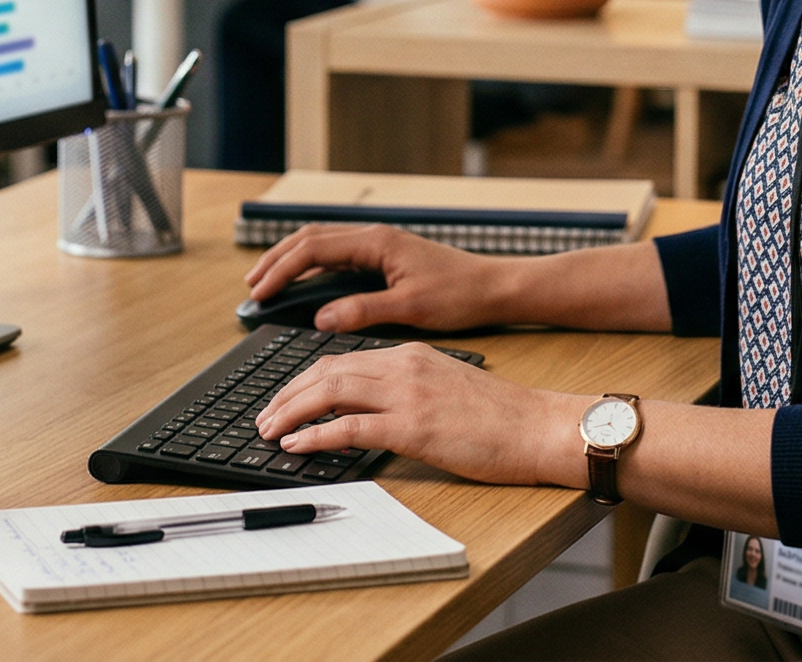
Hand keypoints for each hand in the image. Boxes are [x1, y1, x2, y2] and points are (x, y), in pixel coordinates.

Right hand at [243, 223, 520, 332]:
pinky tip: (305, 286)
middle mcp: (374, 236)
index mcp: (376, 242)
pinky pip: (338, 256)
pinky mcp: (386, 257)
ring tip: (267, 283)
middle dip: (276, 260)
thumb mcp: (410, 307)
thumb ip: (363, 310)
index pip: (313, 249)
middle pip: (311, 239)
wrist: (495, 287)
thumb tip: (321, 318)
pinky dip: (314, 267)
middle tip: (251, 285)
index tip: (259, 293)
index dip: (281, 270)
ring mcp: (379, 244)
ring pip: (322, 244)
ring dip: (292, 261)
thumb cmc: (460, 294)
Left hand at [254, 340, 588, 486]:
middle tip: (263, 416)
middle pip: (326, 371)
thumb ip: (409, 388)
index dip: (305, 379)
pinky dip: (313, 435)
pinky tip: (295, 445)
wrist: (538, 426)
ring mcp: (407, 395)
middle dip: (287, 393)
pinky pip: (348, 427)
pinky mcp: (412, 427)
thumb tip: (371, 410)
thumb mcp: (447, 387)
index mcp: (411, 355)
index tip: (284, 397)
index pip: (343, 360)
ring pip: (329, 392)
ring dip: (290, 412)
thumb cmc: (502, 417)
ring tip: (268, 430)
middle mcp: (404, 366)